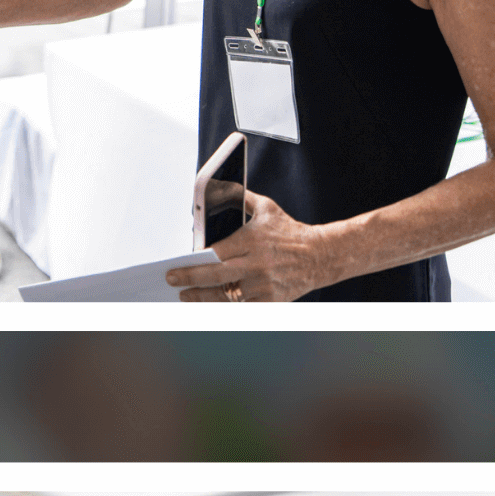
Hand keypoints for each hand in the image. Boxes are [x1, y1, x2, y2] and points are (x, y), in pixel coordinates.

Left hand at [167, 187, 334, 301]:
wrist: (322, 255)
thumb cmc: (291, 231)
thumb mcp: (267, 209)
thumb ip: (240, 198)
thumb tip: (215, 188)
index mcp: (252, 240)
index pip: (215, 253)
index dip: (194, 262)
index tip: (177, 265)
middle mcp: (257, 263)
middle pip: (214, 275)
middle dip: (189, 279)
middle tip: (172, 280)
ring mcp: (264, 284)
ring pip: (225, 296)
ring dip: (202, 298)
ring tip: (187, 296)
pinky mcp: (271, 300)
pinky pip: (242, 307)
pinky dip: (224, 307)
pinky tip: (210, 305)